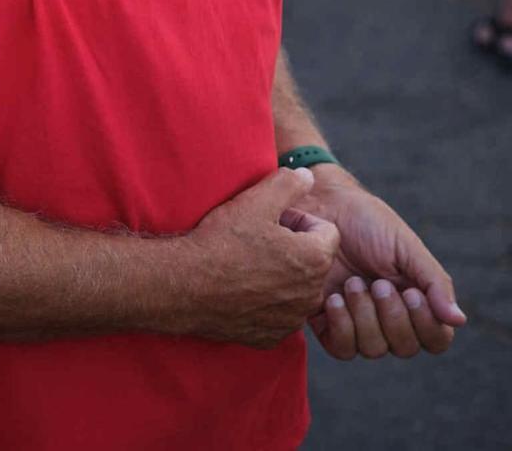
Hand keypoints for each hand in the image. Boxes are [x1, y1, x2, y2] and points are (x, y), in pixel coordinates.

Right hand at [177, 167, 340, 348]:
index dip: (300, 221)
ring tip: (248, 264)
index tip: (273, 221)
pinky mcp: (270, 336)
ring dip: (283, 277)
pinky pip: (279, 314)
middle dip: (294, 249)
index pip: (327, 232)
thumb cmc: (221, 242)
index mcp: (314, 259)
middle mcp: (310, 295)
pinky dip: (267, 303)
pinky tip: (241, 289)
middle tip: (259, 240)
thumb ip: (289, 183)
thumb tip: (309, 176)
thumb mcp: (256, 201)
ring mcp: (290, 320)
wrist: (184, 285)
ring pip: (298, 290)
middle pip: (314, 262)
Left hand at [297, 169, 465, 359]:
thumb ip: (435, 283)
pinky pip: (342, 349)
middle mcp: (389, 319)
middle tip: (378, 283)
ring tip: (352, 283)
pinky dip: (341, 326)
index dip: (427, 325)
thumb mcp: (407, 247)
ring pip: (373, 350)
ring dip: (365, 316)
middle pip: (405, 348)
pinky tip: (334, 298)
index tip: (412, 293)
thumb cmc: (368, 224)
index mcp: (416, 301)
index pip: (436, 338)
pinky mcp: (328, 324)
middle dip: (392, 315)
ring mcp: (358, 324)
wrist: (323, 208)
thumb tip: (459, 320)